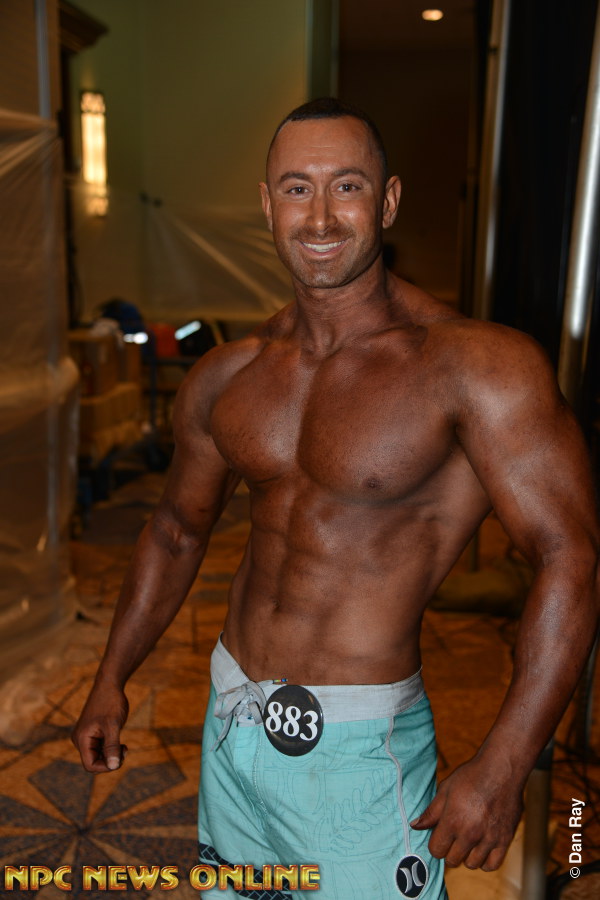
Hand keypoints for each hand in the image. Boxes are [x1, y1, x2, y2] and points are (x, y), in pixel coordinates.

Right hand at [71, 681, 128, 772]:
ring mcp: (86, 736)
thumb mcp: (113, 725)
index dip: (106, 767)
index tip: (121, 757)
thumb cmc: (110, 702)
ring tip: (124, 745)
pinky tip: (121, 742)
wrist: (109, 684)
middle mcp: (81, 740)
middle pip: (94, 762)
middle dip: (110, 760)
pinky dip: (111, 748)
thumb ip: (112, 746)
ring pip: (98, 756)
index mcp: (82, 739)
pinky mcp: (93, 733)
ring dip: (112, 754)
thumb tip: (114, 766)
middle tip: (125, 749)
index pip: (90, 765)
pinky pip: (100, 748)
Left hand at [410, 755, 523, 870]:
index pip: (436, 850)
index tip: (440, 835)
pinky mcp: (505, 839)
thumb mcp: (445, 789)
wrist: (502, 769)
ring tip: (468, 840)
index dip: (435, 843)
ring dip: (467, 855)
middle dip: (449, 850)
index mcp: (453, 820)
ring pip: (471, 864)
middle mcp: (471, 833)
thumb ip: (431, 812)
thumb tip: (414, 826)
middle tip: (454, 837)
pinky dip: (485, 861)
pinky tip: (481, 848)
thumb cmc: (471, 776)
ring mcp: (489, 838)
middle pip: (452, 860)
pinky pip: (492, 865)